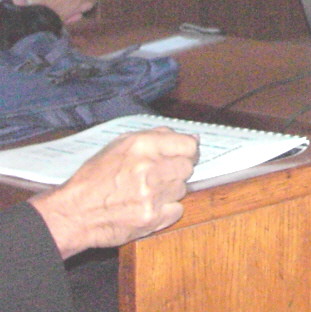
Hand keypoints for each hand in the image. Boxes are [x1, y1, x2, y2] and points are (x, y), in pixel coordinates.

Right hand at [29, 128, 198, 258]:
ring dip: (168, 191)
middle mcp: (149, 168)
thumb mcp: (119, 145)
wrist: (72, 214)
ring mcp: (152, 195)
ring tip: (146, 193)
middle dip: (175, 171)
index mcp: (141, 146)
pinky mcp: (152, 218)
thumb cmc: (94, 179)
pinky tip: (148, 207)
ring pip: (181, 189)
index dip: (187, 151)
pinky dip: (166, 210)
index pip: (188, 145)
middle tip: (157, 176)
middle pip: (187, 168)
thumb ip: (157, 137)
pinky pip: (177, 210)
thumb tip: (193, 138)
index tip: (182, 156)